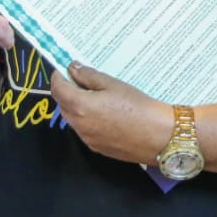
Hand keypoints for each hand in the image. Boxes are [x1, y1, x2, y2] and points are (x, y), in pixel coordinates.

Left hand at [52, 62, 170, 163]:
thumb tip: (73, 69)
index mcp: (80, 106)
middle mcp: (79, 125)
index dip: (58, 77)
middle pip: (63, 105)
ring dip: (77, 106)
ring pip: (73, 119)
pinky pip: (85, 130)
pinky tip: (105, 113)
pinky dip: (87, 119)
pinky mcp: (97, 147)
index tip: (63, 69)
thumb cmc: (138, 107)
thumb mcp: (113, 84)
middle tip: (80, 79)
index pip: (58, 89)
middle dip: (67, 91)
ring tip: (96, 95)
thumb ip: (89, 76)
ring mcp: (87, 139)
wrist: (158, 136)